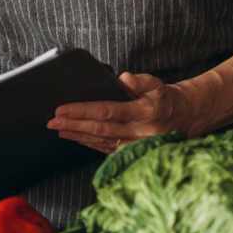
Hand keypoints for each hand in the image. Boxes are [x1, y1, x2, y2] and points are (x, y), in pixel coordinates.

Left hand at [46, 72, 190, 155]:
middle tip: (52, 120)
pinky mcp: (130, 152)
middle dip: (73, 124)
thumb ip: (139, 80)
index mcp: (144, 112)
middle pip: (99, 128)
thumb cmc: (162, 98)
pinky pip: (105, 149)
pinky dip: (88, 143)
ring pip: (100, 141)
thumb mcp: (156, 84)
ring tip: (57, 129)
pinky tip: (74, 137)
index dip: (83, 110)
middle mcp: (139, 132)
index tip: (62, 108)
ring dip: (77, 135)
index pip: (107, 111)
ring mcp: (134, 145)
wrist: (181, 119)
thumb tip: (123, 79)